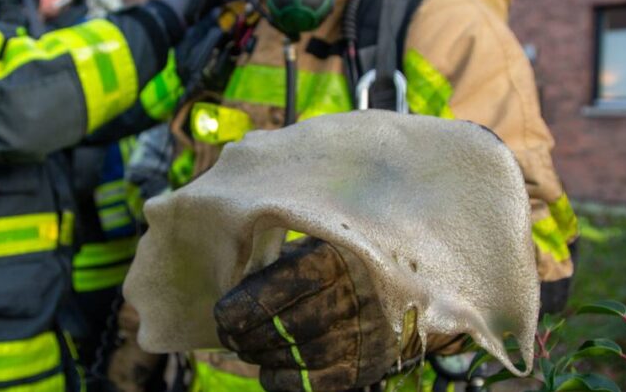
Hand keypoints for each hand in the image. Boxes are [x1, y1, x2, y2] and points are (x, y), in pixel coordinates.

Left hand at [214, 238, 397, 391]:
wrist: (402, 289)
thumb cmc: (337, 263)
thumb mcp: (310, 248)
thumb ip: (275, 263)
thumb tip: (232, 291)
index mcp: (333, 259)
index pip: (278, 288)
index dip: (243, 306)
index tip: (223, 315)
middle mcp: (352, 296)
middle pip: (285, 327)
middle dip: (246, 336)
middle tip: (229, 337)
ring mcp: (362, 335)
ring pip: (298, 356)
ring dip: (261, 357)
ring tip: (246, 349)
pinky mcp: (364, 366)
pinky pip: (313, 383)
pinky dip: (281, 379)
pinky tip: (268, 368)